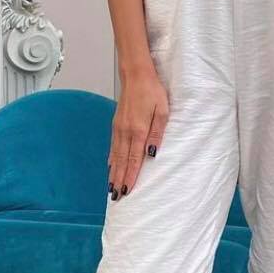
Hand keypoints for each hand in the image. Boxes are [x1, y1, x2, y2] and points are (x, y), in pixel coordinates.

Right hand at [109, 59, 168, 197]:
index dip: (130, 177)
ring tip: (111, 188)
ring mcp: (119, 128)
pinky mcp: (117, 124)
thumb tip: (152, 153)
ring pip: (115, 156)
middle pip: (121, 162)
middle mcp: (126, 132)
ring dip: (113, 173)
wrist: (136, 75)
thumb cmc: (153, 91)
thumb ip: (157, 133)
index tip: (127, 191)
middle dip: (118, 180)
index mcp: (138, 130)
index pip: (133, 159)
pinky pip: (113, 146)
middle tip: (116, 197)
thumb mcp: (163, 111)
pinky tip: (110, 167)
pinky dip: (111, 159)